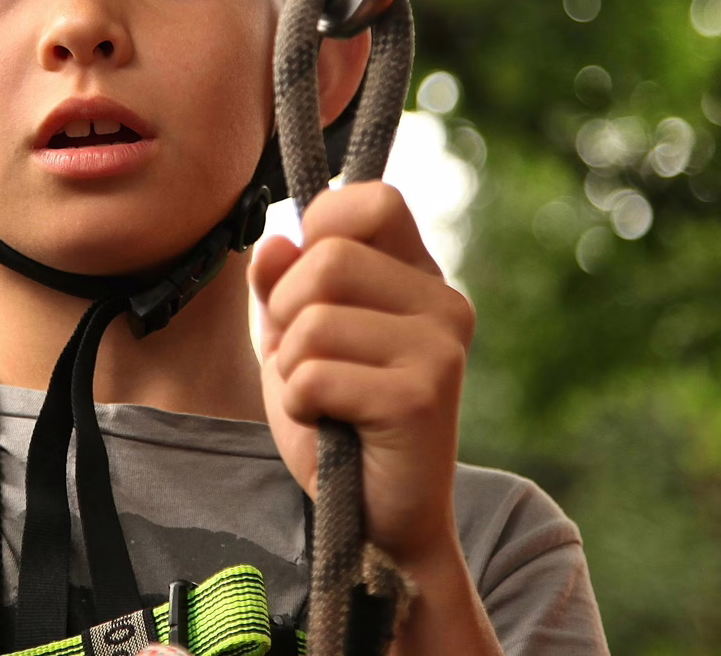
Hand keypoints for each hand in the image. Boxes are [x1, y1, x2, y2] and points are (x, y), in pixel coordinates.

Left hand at [249, 181, 474, 563]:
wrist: (379, 521)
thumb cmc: (338, 421)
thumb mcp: (295, 339)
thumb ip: (281, 285)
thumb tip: (277, 240)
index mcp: (418, 277)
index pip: (374, 200)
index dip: (322, 226)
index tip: (306, 279)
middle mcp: (443, 302)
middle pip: (329, 257)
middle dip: (287, 312)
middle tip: (307, 361)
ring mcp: (439, 347)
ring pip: (314, 319)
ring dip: (292, 367)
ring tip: (323, 399)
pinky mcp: (422, 396)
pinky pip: (314, 375)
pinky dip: (300, 405)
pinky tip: (332, 426)